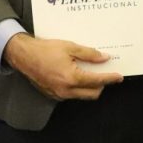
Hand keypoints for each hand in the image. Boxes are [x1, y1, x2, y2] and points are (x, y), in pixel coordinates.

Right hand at [3, 33, 122, 100]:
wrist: (24, 56)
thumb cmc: (45, 49)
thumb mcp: (70, 47)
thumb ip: (89, 54)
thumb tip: (104, 58)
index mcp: (72, 78)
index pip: (97, 81)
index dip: (110, 78)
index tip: (118, 76)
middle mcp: (66, 90)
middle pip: (92, 93)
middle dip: (102, 85)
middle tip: (105, 74)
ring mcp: (59, 95)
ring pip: (82, 95)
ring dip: (89, 87)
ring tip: (90, 73)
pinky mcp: (53, 95)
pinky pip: (71, 95)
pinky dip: (78, 88)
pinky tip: (77, 76)